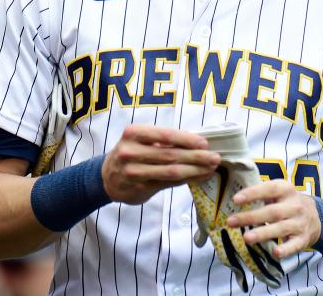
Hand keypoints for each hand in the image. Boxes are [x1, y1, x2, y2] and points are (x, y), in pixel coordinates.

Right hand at [103, 124, 220, 203]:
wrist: (106, 177)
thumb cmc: (131, 152)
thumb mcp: (140, 139)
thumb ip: (163, 141)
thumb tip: (198, 141)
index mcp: (134, 133)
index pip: (166, 135)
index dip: (187, 139)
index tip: (205, 143)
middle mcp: (131, 152)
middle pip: (171, 155)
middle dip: (197, 156)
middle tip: (215, 157)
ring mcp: (134, 172)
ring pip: (171, 172)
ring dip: (195, 170)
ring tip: (211, 168)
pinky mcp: (140, 188)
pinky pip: (169, 183)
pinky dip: (188, 180)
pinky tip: (200, 177)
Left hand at [226, 180, 320, 259]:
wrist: (316, 217)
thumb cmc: (288, 203)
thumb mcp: (280, 192)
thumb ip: (262, 193)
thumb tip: (235, 198)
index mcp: (287, 190)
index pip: (269, 189)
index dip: (253, 193)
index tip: (236, 199)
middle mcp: (295, 205)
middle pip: (272, 212)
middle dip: (251, 217)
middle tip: (231, 222)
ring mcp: (300, 223)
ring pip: (280, 228)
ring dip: (263, 233)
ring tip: (246, 238)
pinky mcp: (303, 239)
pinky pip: (294, 245)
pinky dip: (285, 249)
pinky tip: (276, 252)